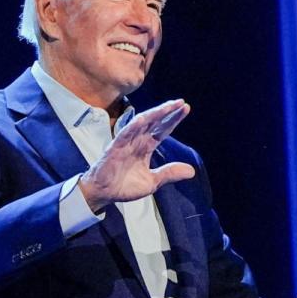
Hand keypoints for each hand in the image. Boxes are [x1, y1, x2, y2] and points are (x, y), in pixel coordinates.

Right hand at [78, 99, 194, 211]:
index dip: (173, 119)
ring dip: (154, 114)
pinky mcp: (114, 148)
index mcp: (146, 146)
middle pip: (155, 122)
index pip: (162, 129)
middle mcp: (137, 141)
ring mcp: (126, 143)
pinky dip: (133, 127)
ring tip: (168, 106)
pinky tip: (142, 119)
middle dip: (167, 112)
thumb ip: (170, 173)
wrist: (104, 194)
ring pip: (141, 124)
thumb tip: (192, 171)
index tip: (185, 108)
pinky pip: (124, 135)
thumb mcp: (153, 181)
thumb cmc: (125, 186)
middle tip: (181, 102)